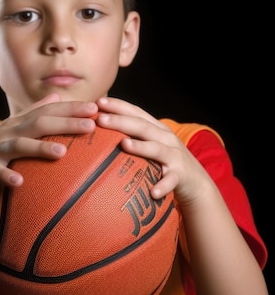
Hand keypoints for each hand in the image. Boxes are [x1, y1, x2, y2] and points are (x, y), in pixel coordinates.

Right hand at [0, 94, 97, 193]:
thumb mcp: (16, 129)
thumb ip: (35, 112)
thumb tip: (57, 95)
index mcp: (20, 122)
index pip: (48, 111)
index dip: (71, 108)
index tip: (95, 108)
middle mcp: (9, 131)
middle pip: (39, 123)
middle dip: (65, 122)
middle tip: (90, 125)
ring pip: (19, 144)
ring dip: (40, 147)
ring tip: (62, 152)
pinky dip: (6, 175)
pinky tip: (19, 182)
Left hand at [96, 96, 211, 206]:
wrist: (196, 182)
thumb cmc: (164, 163)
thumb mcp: (151, 145)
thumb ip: (132, 137)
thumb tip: (100, 132)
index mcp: (156, 129)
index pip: (136, 113)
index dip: (118, 105)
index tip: (99, 101)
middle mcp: (165, 139)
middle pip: (142, 126)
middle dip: (121, 121)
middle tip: (101, 119)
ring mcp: (174, 156)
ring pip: (156, 149)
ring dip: (140, 146)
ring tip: (123, 144)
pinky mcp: (180, 175)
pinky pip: (171, 181)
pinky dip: (163, 185)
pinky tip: (153, 192)